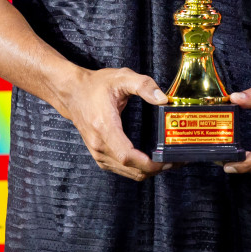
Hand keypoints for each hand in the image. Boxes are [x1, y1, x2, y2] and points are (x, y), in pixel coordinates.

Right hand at [56, 67, 175, 181]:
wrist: (72, 93)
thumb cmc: (96, 86)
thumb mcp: (121, 77)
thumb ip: (144, 85)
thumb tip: (163, 99)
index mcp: (105, 128)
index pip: (127, 156)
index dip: (149, 163)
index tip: (168, 160)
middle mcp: (100, 146)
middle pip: (131, 169)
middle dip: (157, 168)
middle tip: (178, 158)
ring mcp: (98, 153)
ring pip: (128, 173)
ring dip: (150, 171)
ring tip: (169, 160)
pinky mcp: (100, 156)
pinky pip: (122, 170)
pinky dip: (139, 169)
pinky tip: (152, 161)